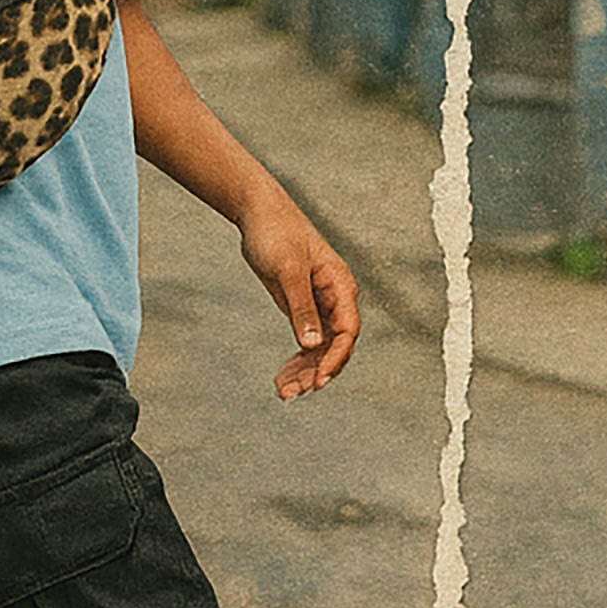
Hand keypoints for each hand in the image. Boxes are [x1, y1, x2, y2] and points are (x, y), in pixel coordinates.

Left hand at [237, 189, 360, 398]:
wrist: (259, 214)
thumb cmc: (278, 233)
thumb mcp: (288, 269)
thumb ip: (301, 306)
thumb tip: (312, 344)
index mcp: (340, 287)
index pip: (347, 332)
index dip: (335, 359)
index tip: (317, 381)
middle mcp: (334, 300)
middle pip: (334, 346)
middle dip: (315, 372)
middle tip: (292, 393)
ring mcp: (318, 306)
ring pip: (319, 349)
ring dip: (304, 372)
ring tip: (283, 392)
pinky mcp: (301, 308)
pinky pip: (305, 343)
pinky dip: (296, 361)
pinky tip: (282, 377)